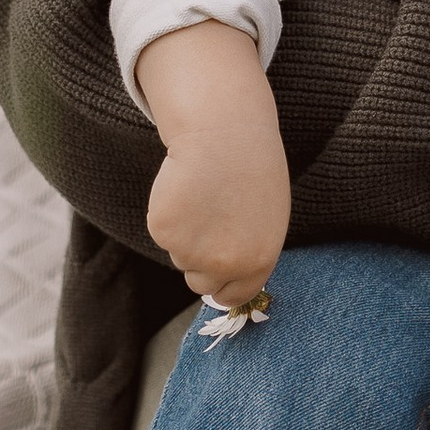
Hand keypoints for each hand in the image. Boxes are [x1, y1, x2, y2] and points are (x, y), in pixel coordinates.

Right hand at [137, 21, 291, 311]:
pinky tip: (184, 189)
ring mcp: (192, 250)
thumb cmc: (250, 169)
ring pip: (179, 257)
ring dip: (185, 236)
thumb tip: (227, 283)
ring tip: (202, 197)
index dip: (222, 285)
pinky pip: (163, 234)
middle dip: (200, 262)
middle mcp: (225, 264)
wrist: (224, 132)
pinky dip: (168, 216)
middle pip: (200, 284)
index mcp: (258, 262)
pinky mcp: (165, 231)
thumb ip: (248, 254)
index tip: (216, 272)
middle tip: (208, 222)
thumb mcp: (266, 219)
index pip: (233, 297)